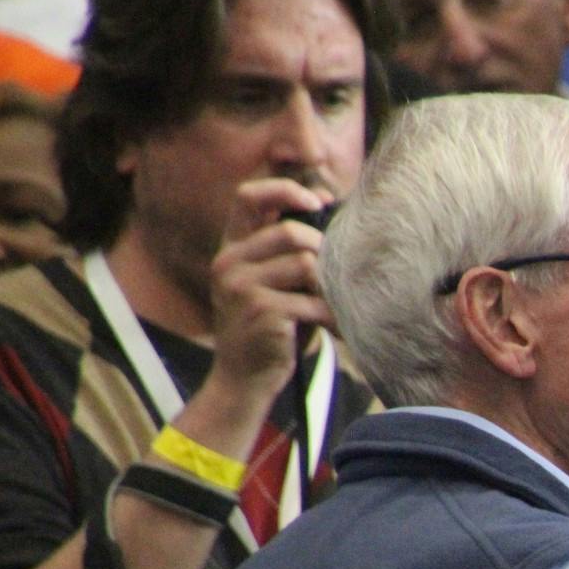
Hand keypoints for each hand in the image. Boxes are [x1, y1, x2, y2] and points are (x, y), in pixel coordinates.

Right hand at [207, 177, 336, 404]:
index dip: (285, 190)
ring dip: (330, 287)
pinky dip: (332, 316)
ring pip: (306, 265)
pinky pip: (311, 301)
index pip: (247, 196)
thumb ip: (291, 247)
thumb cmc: (272, 326)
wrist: (244, 378)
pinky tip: (338, 328)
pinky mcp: (260, 311)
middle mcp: (229, 262)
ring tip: (337, 305)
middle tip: (336, 277)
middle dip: (323, 251)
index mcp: (231, 247)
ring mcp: (241, 286)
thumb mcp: (274, 281)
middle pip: (291, 233)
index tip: (318, 202)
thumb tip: (328, 198)